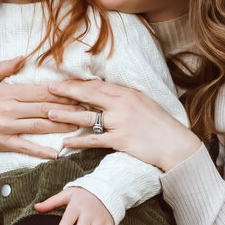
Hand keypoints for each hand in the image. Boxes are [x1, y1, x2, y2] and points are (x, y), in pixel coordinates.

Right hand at [0, 57, 83, 160]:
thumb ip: (3, 67)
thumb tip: (23, 57)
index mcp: (7, 92)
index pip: (39, 91)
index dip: (60, 92)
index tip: (77, 91)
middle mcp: (9, 110)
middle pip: (44, 108)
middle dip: (67, 108)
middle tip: (87, 108)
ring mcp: (6, 128)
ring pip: (39, 126)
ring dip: (61, 126)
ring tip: (79, 125)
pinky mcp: (3, 143)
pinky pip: (25, 147)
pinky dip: (41, 151)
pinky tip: (56, 152)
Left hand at [47, 79, 202, 171]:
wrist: (176, 143)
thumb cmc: (159, 124)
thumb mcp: (142, 103)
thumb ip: (123, 98)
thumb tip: (105, 92)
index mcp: (127, 94)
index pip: (97, 85)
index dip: (77, 83)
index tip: (61, 81)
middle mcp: (122, 105)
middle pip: (89, 95)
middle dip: (67, 91)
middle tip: (48, 89)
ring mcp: (121, 123)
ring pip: (88, 117)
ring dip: (67, 115)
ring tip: (49, 114)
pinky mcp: (121, 140)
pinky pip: (95, 140)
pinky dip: (79, 141)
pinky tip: (65, 142)